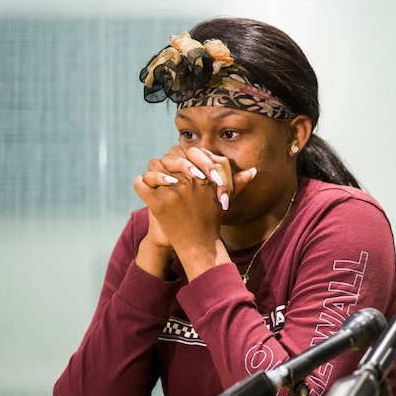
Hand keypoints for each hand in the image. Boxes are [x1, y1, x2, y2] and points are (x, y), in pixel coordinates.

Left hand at [132, 146, 256, 279]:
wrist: (199, 244)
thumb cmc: (213, 220)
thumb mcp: (226, 199)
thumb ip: (238, 183)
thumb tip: (253, 171)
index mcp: (204, 175)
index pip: (185, 152)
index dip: (181, 156)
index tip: (180, 167)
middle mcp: (189, 180)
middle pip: (169, 157)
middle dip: (166, 163)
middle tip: (166, 172)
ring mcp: (172, 191)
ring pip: (154, 167)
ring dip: (153, 172)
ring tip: (157, 181)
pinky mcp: (158, 202)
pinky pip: (141, 183)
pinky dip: (141, 184)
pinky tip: (147, 189)